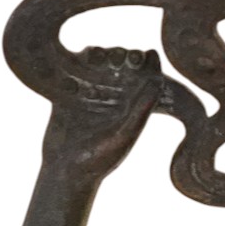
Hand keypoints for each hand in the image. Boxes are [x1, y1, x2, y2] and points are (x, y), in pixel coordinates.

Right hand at [43, 46, 169, 179]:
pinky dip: (76, 60)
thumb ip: (141, 109)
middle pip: (119, 64)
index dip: (146, 62)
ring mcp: (89, 92)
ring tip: (100, 55)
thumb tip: (158, 80)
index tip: (143, 55)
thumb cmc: (101, 159)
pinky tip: (80, 57)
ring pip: (96, 63)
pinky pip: (72, 70)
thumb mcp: (126, 134)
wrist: (66, 171)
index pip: (143, 75)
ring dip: (100, 54)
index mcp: (131, 104)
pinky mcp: (67, 93)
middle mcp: (113, 96)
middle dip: (121, 55)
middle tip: (119, 56)